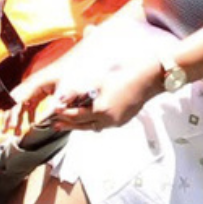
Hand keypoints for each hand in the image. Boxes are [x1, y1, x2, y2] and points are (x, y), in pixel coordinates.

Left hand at [37, 50, 164, 132]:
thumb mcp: (98, 82)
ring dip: (81, 126)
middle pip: (83, 126)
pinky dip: (94, 123)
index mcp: (101, 110)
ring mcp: (117, 122)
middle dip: (69, 125)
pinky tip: (90, 119)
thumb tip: (63, 98)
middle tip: (56, 125)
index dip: (64, 115)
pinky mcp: (123, 120)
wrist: (148, 79)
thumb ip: (78, 92)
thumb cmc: (125, 75)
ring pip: (94, 128)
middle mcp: (108, 120)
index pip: (76, 116)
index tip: (54, 113)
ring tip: (70, 124)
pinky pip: (104, 125)